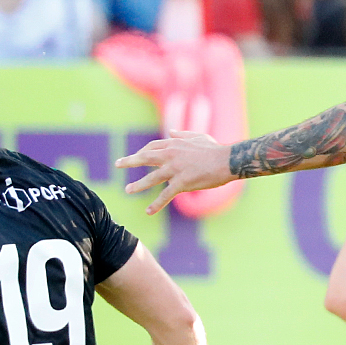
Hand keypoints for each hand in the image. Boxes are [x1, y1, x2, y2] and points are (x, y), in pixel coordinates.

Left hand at [115, 130, 233, 213]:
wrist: (227, 160)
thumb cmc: (214, 149)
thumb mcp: (197, 136)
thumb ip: (182, 135)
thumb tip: (170, 132)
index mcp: (174, 144)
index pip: (152, 147)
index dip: (142, 152)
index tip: (136, 157)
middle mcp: (171, 155)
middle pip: (145, 157)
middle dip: (130, 160)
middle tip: (117, 163)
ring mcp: (175, 169)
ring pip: (152, 178)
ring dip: (138, 185)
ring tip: (127, 189)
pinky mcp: (182, 183)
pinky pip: (166, 195)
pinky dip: (156, 204)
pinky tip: (148, 212)